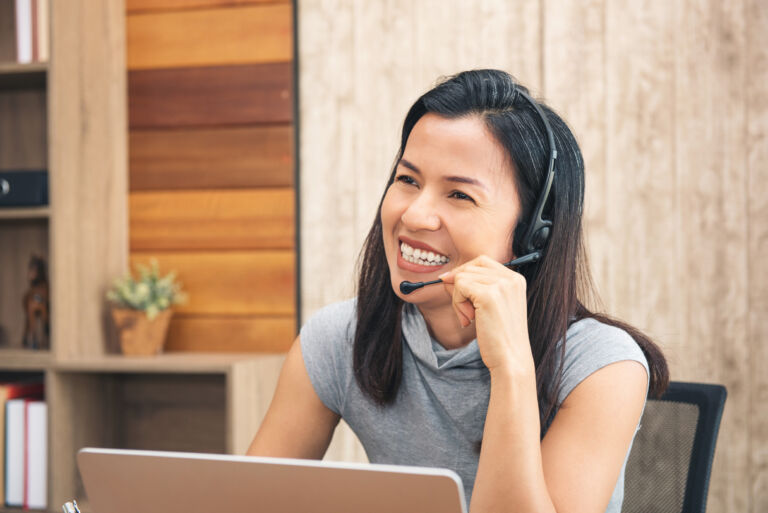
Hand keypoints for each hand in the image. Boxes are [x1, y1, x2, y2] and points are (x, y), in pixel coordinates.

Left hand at [439, 255, 533, 374]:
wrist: (511, 359)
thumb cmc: (500, 337)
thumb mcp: (492, 305)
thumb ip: (476, 287)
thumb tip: (447, 276)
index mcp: (516, 279)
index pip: (482, 261)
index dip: (465, 273)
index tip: (456, 290)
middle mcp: (511, 278)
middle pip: (470, 267)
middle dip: (460, 287)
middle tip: (465, 312)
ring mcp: (501, 285)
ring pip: (461, 277)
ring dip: (458, 299)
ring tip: (469, 318)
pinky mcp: (488, 295)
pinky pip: (459, 286)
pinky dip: (457, 303)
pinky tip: (468, 320)